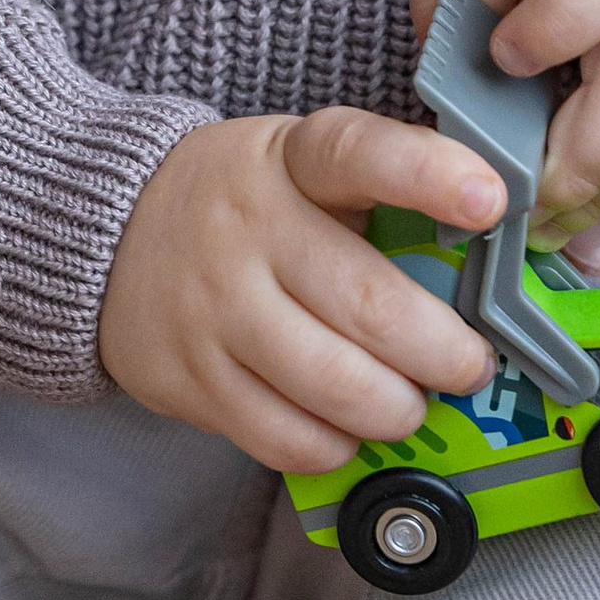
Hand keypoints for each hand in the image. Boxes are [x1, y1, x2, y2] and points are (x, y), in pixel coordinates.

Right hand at [99, 108, 506, 471]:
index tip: (489, 200)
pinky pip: (290, 439)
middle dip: (447, 353)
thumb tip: (492, 248)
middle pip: (371, 308)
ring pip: (337, 387)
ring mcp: (214, 310)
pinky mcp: (191, 380)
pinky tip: (344, 426)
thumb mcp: (300, 164)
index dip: (428, 176)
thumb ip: (383, 191)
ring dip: (399, 409)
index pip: (359, 153)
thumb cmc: (242, 202)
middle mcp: (248, 230)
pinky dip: (338, 445)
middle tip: (468, 364)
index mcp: (289, 162)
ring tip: (410, 401)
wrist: (107, 234)